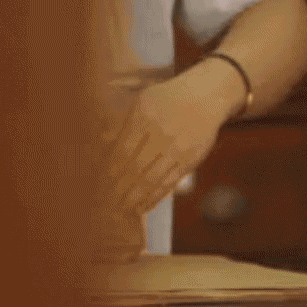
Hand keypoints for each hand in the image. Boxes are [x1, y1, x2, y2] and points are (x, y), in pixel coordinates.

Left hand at [97, 60, 243, 213]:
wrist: (206, 97)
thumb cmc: (170, 99)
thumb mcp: (145, 101)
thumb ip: (126, 123)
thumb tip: (105, 144)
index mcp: (145, 117)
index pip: (122, 150)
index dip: (111, 171)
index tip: (100, 184)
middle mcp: (161, 133)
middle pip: (135, 167)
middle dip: (119, 188)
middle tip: (107, 202)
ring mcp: (177, 148)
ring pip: (152, 178)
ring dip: (135, 197)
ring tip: (122, 209)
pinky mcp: (189, 160)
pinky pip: (170, 182)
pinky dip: (156, 196)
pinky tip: (144, 206)